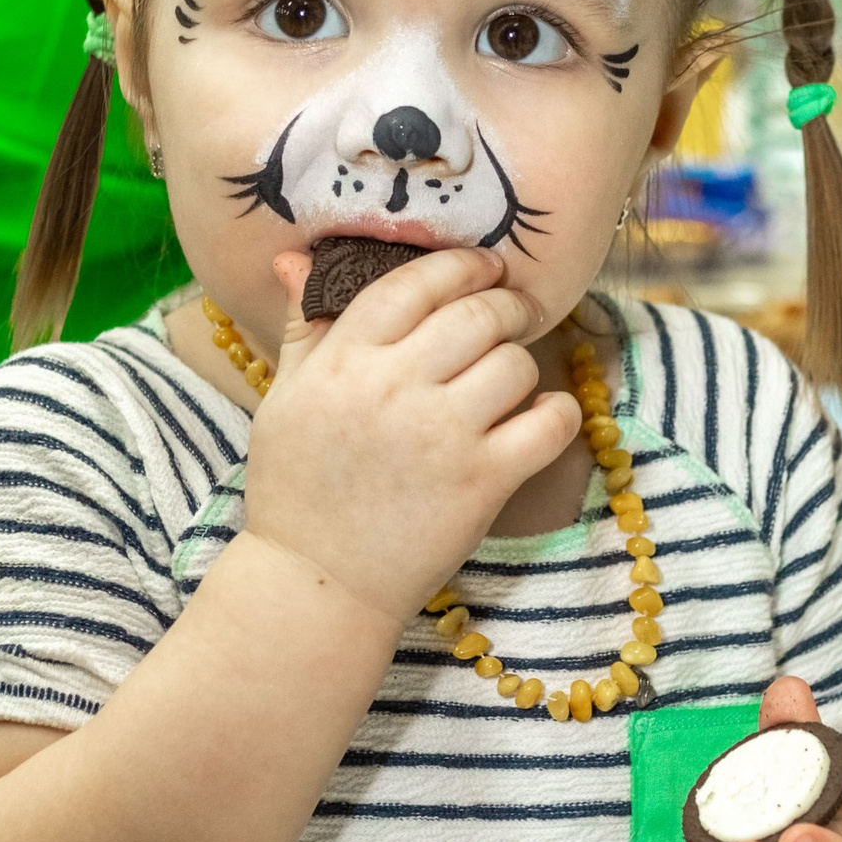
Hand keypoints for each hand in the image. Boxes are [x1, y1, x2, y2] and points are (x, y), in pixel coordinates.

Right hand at [236, 246, 578, 633]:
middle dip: (507, 305)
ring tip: (510, 380)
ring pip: (515, 363)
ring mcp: (442, 435)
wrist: (318, 582)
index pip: (416, 283)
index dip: (462, 266)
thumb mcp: (284, 398)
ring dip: (522, 364)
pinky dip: (558, 414)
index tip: (485, 269)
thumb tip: (298, 260)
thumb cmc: (297, 489)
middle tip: (514, 314)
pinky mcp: (482, 481)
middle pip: (477, 313)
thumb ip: (304, 325)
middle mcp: (393, 387)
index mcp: (343, 360)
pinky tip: (541, 419)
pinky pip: (549, 424)